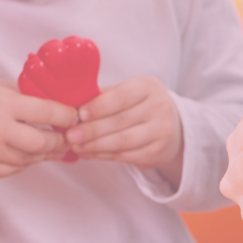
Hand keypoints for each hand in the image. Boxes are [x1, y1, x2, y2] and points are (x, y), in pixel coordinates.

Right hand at [0, 78, 73, 177]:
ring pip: (30, 159)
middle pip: (42, 143)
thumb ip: (33, 98)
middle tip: (67, 138)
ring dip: (44, 153)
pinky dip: (25, 162)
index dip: (67, 116)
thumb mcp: (3, 88)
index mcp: (2, 103)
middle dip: (59, 141)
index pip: (47, 112)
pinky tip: (29, 154)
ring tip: (53, 147)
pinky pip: (15, 169)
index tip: (75, 118)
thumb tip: (68, 112)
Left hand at [67, 76, 184, 184]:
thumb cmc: (140, 105)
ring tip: (75, 145)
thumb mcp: (127, 91)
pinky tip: (88, 153)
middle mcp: (159, 108)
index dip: (99, 107)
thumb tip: (71, 105)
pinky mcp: (156, 153)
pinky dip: (102, 155)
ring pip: (121, 141)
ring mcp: (161, 132)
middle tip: (70, 135)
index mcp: (148, 87)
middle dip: (91, 130)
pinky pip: (124, 156)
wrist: (172, 126)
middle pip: (120, 121)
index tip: (79, 114)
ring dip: (94, 145)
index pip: (122, 97)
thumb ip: (104, 96)